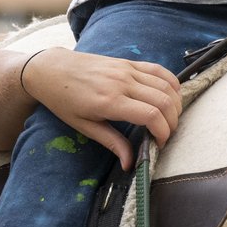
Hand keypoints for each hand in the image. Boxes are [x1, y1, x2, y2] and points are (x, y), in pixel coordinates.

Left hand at [22, 49, 182, 166]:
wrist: (52, 69)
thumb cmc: (63, 100)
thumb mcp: (83, 126)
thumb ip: (111, 142)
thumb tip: (130, 164)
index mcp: (110, 101)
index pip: (151, 115)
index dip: (163, 132)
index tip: (159, 144)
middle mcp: (122, 82)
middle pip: (164, 101)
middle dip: (172, 122)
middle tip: (165, 135)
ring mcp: (127, 70)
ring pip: (166, 85)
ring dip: (174, 104)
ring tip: (169, 120)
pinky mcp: (128, 62)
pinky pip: (158, 70)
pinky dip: (171, 83)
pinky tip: (172, 96)